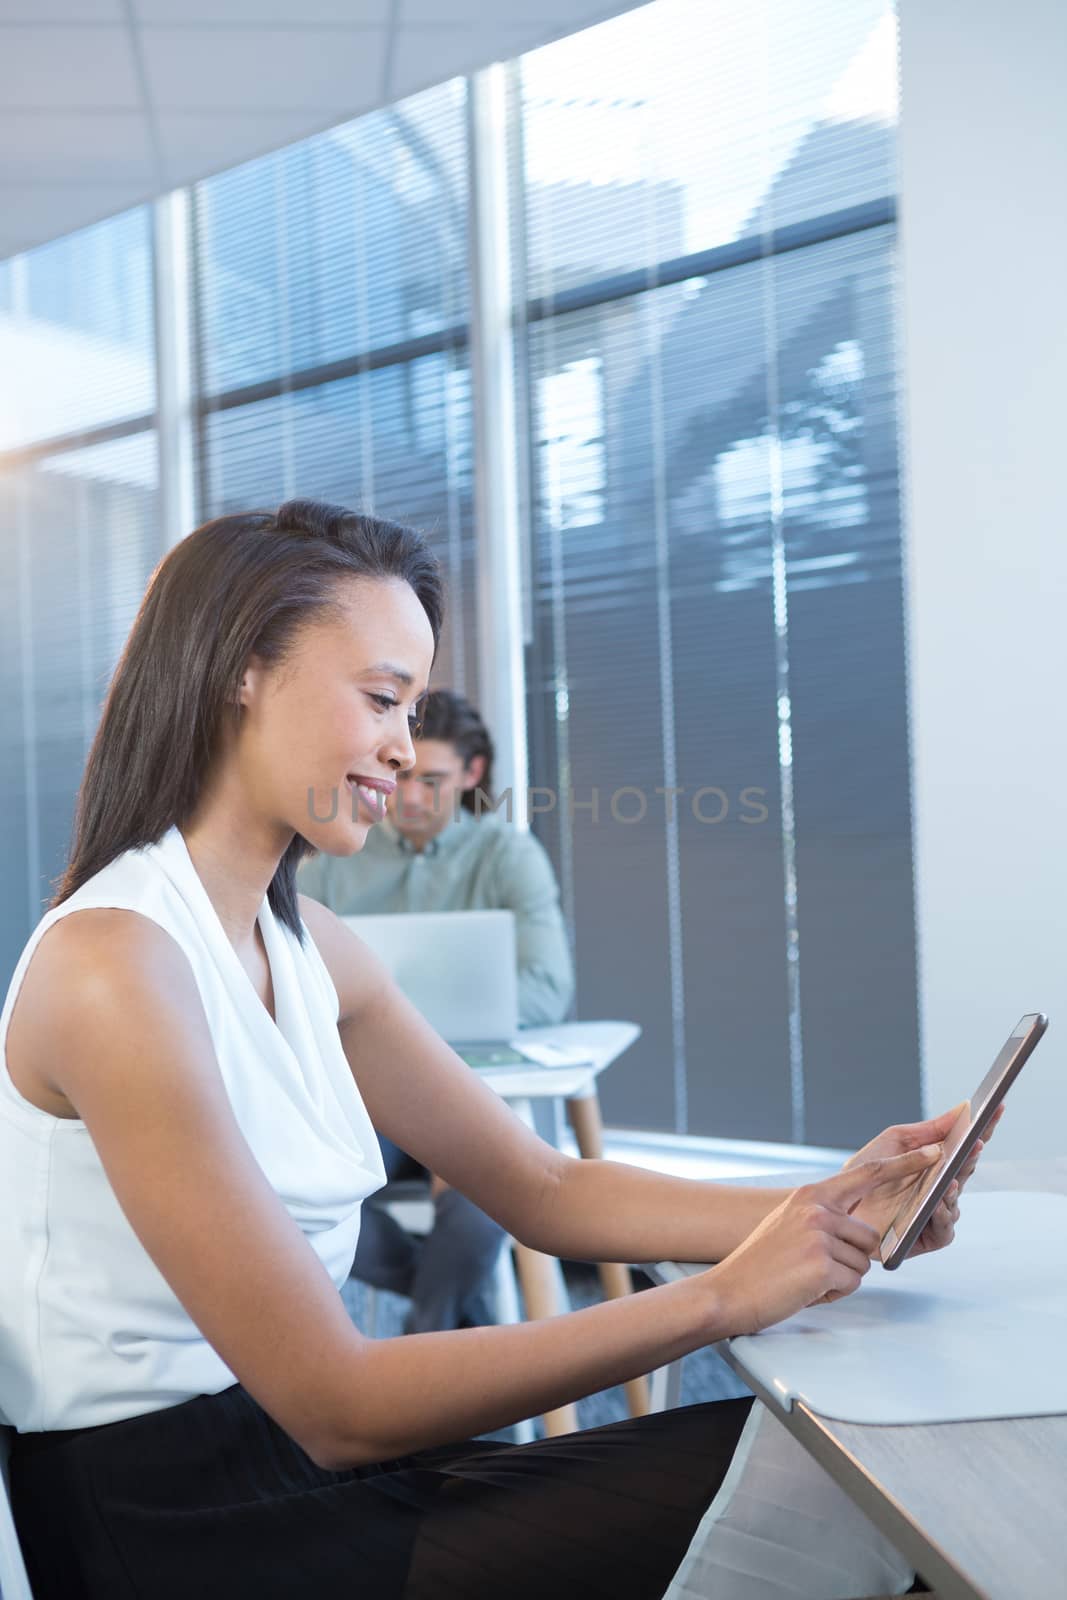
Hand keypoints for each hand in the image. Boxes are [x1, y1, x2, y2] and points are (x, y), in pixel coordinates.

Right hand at [707, 1145, 941, 1335]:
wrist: (729, 1291)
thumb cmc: (761, 1263)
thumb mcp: (791, 1223)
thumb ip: (824, 1217)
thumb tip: (860, 1229)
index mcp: (812, 1195)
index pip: (868, 1173)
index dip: (905, 1164)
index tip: (935, 1154)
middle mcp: (818, 1209)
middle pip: (870, 1237)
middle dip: (852, 1259)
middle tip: (814, 1267)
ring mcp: (820, 1235)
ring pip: (863, 1264)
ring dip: (841, 1278)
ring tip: (806, 1277)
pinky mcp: (822, 1264)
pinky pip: (851, 1283)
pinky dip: (832, 1293)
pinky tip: (805, 1289)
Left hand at [844, 1103, 1004, 1259]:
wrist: (837, 1204)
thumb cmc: (864, 1171)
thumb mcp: (896, 1141)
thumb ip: (930, 1129)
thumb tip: (962, 1109)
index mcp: (935, 1163)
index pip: (965, 1145)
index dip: (984, 1128)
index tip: (996, 1107)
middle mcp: (939, 1188)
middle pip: (966, 1170)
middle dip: (973, 1154)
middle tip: (977, 1140)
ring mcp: (935, 1212)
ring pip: (957, 1201)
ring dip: (956, 1187)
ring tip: (952, 1175)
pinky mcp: (927, 1237)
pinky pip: (944, 1229)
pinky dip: (944, 1215)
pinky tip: (938, 1202)